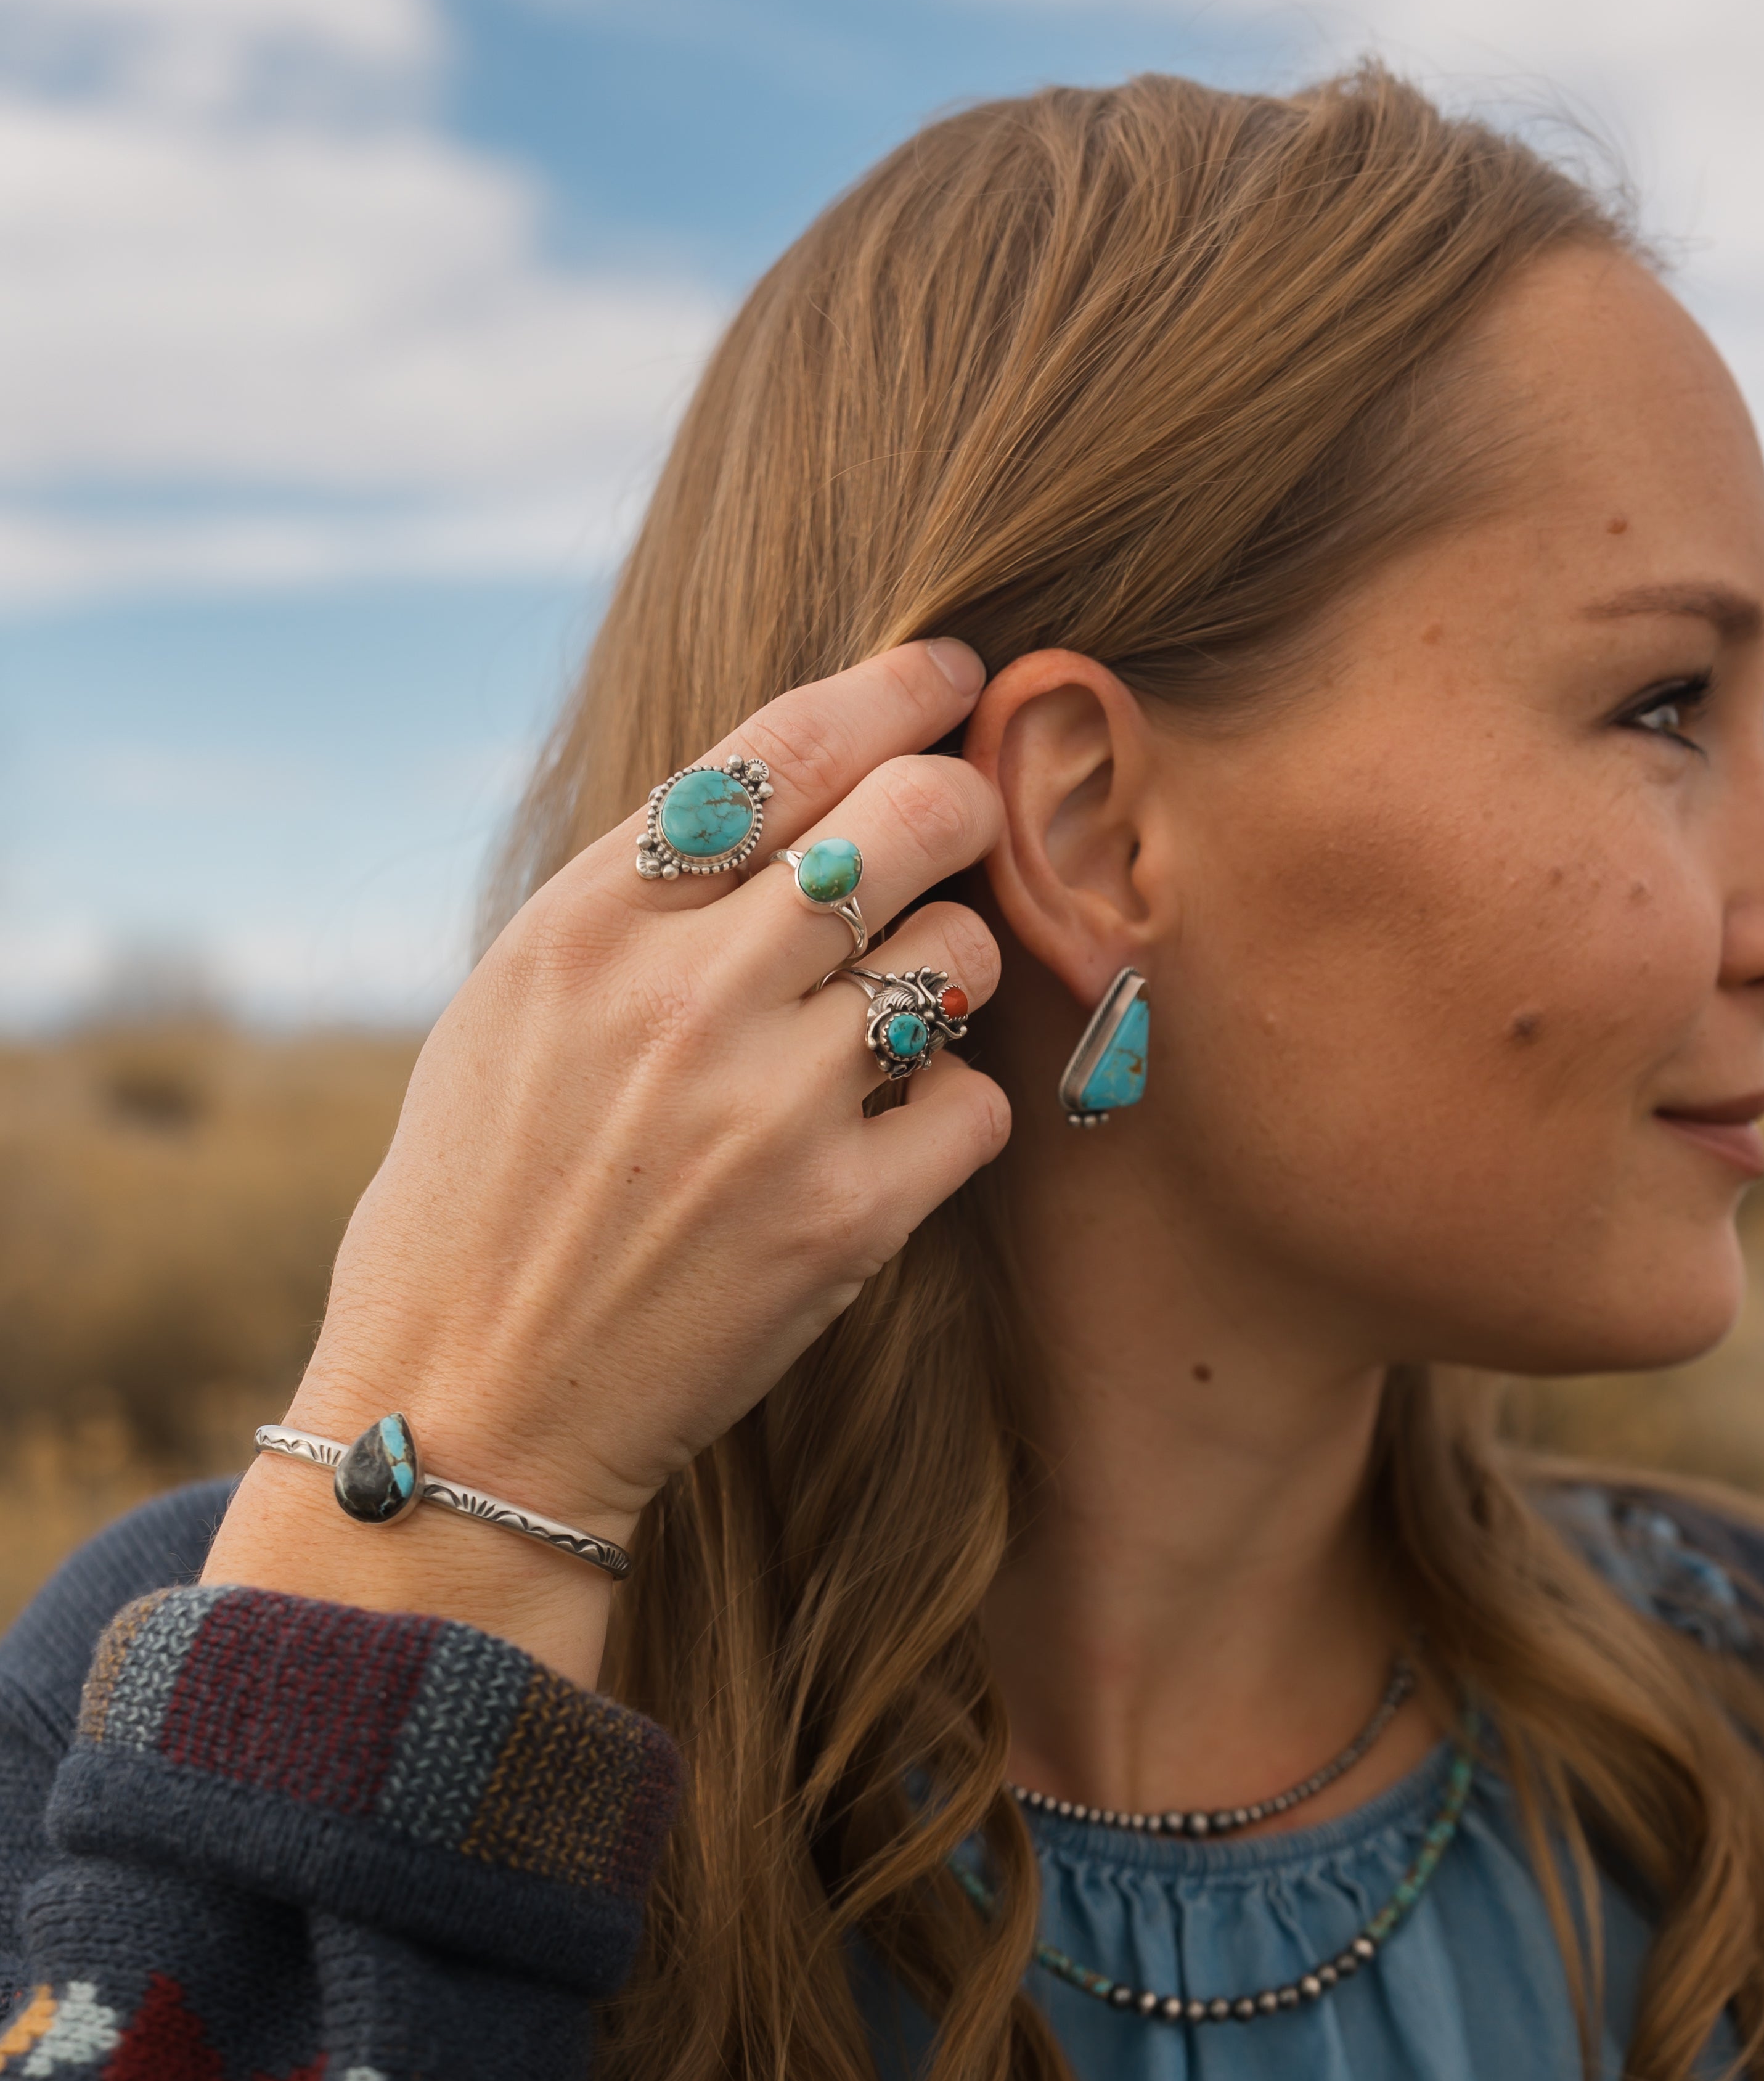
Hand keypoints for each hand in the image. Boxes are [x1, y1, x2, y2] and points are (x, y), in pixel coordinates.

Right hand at [203, 639, 1006, 1680]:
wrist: (471, 1407)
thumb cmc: (482, 1199)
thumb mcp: (511, 1008)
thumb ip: (638, 898)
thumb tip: (783, 800)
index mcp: (590, 921)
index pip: (784, 745)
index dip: (896, 688)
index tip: (952, 673)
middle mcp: (687, 992)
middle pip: (912, 818)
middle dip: (959, 810)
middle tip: (957, 837)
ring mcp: (774, 1105)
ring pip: (959, 956)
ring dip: (950, 975)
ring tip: (889, 1021)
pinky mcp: (845, 1217)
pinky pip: (975, 1102)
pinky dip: (951, 1111)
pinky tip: (888, 1137)